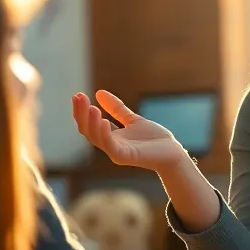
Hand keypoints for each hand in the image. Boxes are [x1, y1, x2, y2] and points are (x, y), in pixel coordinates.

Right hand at [73, 90, 189, 172]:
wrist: (172, 152)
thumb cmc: (153, 139)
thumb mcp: (132, 119)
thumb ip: (116, 109)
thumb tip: (99, 93)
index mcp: (110, 137)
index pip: (88, 125)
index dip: (81, 111)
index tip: (78, 95)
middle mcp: (110, 145)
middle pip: (87, 131)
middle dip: (81, 114)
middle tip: (78, 97)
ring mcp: (116, 152)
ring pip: (96, 138)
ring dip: (92, 123)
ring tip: (91, 108)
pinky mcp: (126, 157)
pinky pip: (111, 147)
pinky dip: (105, 135)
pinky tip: (104, 121)